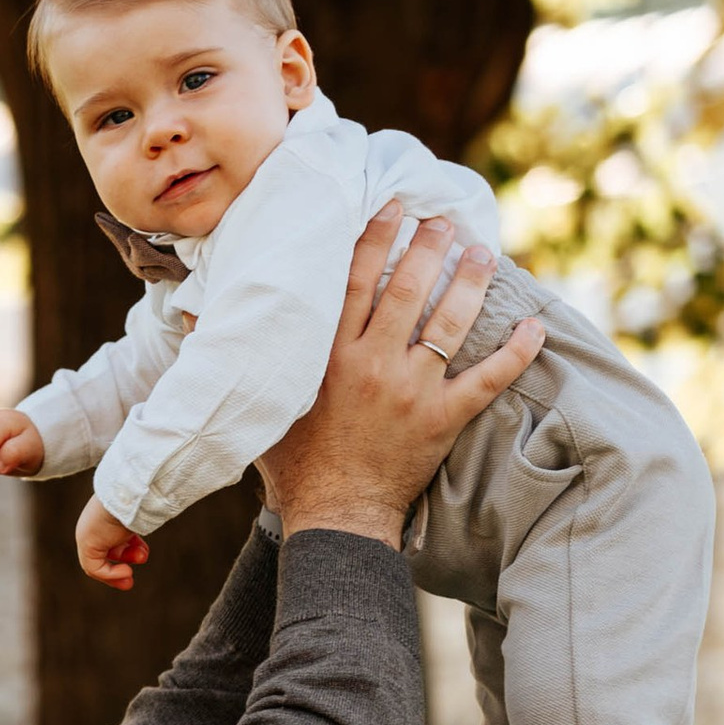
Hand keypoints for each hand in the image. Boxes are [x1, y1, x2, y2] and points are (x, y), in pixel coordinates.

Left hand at [75, 495, 149, 588]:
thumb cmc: (138, 501)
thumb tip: (153, 533)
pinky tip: (127, 571)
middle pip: (105, 551)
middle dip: (123, 562)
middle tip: (133, 575)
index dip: (130, 549)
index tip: (143, 554)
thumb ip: (139, 526)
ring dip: (115, 574)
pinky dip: (110, 575)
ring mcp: (87, 536)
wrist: (128, 494)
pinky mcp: (86, 546)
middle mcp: (93, 526)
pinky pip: (94, 568)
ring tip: (129, 577)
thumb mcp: (139, 516)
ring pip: (97, 563)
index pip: (113, 538)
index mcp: (106, 516)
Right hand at [259, 207, 546, 544]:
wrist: (334, 516)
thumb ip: (228, 355)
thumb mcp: (256, 404)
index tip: (393, 208)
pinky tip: (535, 326)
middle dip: (428, 247)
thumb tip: (189, 315)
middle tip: (444, 220)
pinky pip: (487, 380)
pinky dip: (515, 353)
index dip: (376, 238)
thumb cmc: (291, 464)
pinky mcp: (443, 419)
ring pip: (449, 323)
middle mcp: (372, 364)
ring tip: (483, 252)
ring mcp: (412, 391)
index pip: (355, 280)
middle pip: (407, 289)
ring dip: (469, 282)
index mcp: (329, 355)